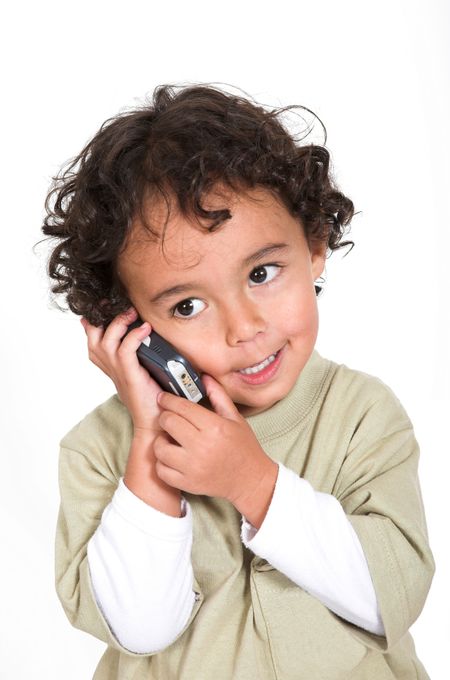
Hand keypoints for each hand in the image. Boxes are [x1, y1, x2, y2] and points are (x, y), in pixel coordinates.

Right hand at [79, 307, 163, 435]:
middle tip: (113, 304)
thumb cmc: (152, 398)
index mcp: (111, 368)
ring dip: (119, 323)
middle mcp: (111, 369)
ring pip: (106, 341)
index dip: (91, 325)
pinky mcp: (130, 376)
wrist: (155, 422)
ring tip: (131, 312)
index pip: (92, 342)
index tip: (97, 310)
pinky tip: (145, 328)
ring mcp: (119, 372)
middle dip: (100, 318)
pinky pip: (126, 351)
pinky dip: (134, 336)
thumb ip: (139, 356)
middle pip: (93, 339)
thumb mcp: (142, 372)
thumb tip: (145, 337)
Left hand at [153, 374, 277, 521]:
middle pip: (168, 423)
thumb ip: (218, 396)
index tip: (163, 398)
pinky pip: (162, 470)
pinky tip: (172, 457)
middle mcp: (202, 446)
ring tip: (169, 438)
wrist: (251, 480)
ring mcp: (193, 467)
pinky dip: (162, 462)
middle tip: (168, 417)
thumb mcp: (235, 418)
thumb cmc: (244, 447)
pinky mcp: (187, 483)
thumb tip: (205, 376)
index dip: (168, 400)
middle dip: (164, 416)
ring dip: (161, 440)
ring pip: (160, 448)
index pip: (182, 407)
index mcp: (214, 427)